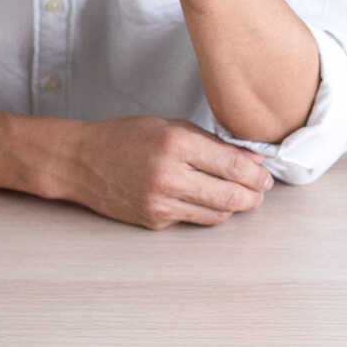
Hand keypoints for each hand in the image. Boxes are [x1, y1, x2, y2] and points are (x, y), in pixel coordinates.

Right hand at [60, 116, 273, 229]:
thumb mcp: (172, 126)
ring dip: (234, 206)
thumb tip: (253, 159)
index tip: (266, 176)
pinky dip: (205, 210)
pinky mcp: (154, 220)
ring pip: (217, 214)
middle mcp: (170, 175)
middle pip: (232, 197)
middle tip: (260, 190)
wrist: (80, 161)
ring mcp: (161, 202)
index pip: (235, 167)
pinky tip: (202, 197)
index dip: (258, 175)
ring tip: (237, 194)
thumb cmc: (126, 137)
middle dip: (254, 195)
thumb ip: (215, 143)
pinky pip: (194, 219)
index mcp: (177, 144)